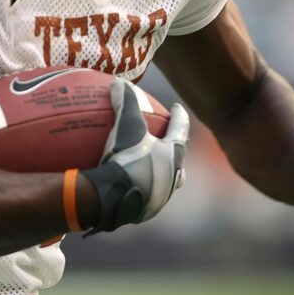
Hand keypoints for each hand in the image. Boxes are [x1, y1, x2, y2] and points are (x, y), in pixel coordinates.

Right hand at [81, 78, 189, 232]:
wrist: (112, 200)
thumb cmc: (126, 159)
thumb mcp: (126, 125)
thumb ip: (125, 101)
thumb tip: (119, 82)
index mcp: (173, 156)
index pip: (181, 130)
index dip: (179, 117)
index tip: (177, 107)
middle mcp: (172, 178)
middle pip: (178, 162)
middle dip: (175, 153)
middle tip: (169, 144)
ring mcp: (158, 198)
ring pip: (164, 183)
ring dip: (158, 174)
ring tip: (149, 168)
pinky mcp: (142, 212)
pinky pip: (141, 196)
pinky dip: (136, 188)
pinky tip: (122, 186)